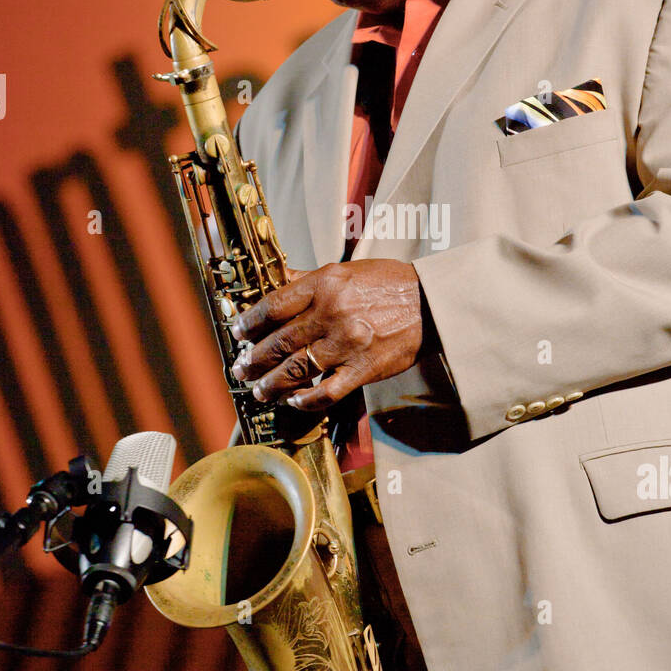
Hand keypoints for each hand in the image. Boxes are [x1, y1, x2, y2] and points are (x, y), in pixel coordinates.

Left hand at [230, 260, 430, 408]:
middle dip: (254, 358)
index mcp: (325, 283)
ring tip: (260, 390)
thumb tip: (278, 278)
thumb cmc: (390, 284)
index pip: (274, 305)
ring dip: (272, 383)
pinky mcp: (363, 369)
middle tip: (241, 367)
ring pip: (296, 369)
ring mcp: (347, 343)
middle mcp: (332, 312)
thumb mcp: (346, 270)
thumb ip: (310, 278)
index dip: (250, 321)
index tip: (238, 332)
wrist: (432, 303)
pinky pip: (326, 391)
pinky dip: (306, 400)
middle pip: (279, 341)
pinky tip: (294, 401)